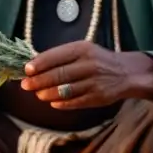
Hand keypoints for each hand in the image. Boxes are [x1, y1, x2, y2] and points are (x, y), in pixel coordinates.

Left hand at [21, 41, 152, 109]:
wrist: (126, 73)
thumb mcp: (83, 50)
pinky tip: (52, 103)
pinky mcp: (98, 97)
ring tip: (38, 94)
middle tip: (25, 85)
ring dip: (47, 93)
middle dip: (38, 81)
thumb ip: (62, 56)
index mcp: (83, 49)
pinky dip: (61, 103)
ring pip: (64, 90)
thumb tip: (34, 65)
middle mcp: (89, 64)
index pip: (56, 56)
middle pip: (58, 74)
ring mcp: (94, 82)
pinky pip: (75, 102)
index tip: (26, 70)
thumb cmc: (98, 60)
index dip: (39, 64)